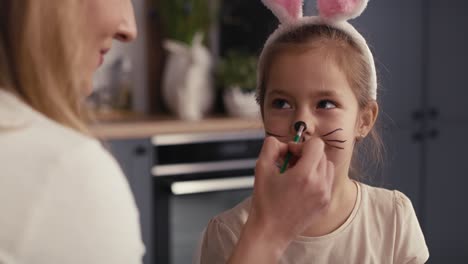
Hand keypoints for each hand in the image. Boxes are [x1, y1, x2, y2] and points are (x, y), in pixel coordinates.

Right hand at [228, 136, 333, 262]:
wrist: (270, 231)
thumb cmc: (264, 201)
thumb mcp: (261, 168)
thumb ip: (271, 146)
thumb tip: (284, 143)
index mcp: (305, 175)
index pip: (316, 144)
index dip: (301, 144)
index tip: (290, 154)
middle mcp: (320, 184)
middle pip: (321, 154)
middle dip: (306, 155)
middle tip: (289, 165)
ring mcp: (325, 195)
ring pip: (327, 167)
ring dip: (314, 165)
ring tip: (297, 175)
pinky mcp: (326, 204)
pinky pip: (327, 182)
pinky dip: (317, 179)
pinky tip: (301, 187)